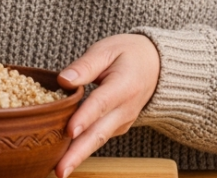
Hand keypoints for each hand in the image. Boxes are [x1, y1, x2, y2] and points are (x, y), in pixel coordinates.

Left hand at [54, 34, 160, 177]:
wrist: (156, 67)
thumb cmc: (128, 54)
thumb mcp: (107, 49)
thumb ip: (85, 65)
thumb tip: (63, 80)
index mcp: (124, 85)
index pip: (101, 103)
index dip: (85, 118)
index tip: (69, 131)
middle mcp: (125, 109)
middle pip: (99, 133)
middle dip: (78, 153)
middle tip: (60, 170)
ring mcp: (123, 121)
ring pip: (98, 140)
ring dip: (79, 156)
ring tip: (60, 170)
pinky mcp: (117, 127)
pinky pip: (99, 138)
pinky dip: (82, 148)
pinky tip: (64, 157)